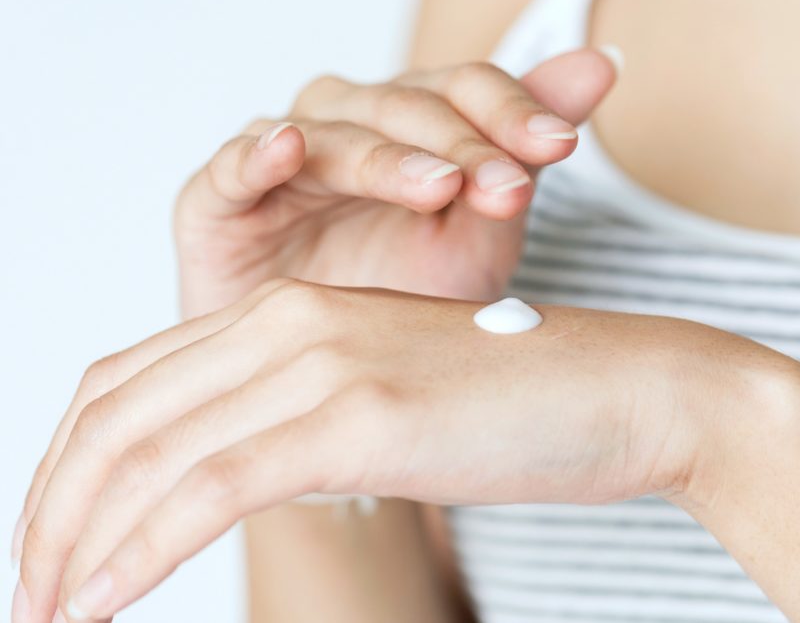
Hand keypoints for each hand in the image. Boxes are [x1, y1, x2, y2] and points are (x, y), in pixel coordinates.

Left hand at [12, 280, 791, 621]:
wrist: (631, 387)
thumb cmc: (523, 403)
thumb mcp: (391, 402)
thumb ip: (308, 420)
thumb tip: (239, 476)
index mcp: (291, 315)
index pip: (133, 382)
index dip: (71, 464)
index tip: (53, 541)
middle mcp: (290, 322)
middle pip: (117, 413)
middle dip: (52, 507)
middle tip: (27, 589)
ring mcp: (321, 360)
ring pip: (146, 452)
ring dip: (76, 540)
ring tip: (46, 610)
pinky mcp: (356, 413)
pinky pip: (207, 486)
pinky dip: (136, 550)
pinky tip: (96, 602)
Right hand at [175, 49, 615, 317]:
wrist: (333, 384)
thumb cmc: (403, 299)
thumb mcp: (483, 232)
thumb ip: (525, 152)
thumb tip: (603, 62)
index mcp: (414, 126)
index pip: (465, 90)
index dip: (512, 110)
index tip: (560, 145)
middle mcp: (349, 127)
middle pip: (405, 108)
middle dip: (462, 144)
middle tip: (508, 184)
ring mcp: (283, 163)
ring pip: (332, 133)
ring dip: (385, 155)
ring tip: (437, 184)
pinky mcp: (217, 204)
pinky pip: (231, 169)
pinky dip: (256, 155)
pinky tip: (289, 148)